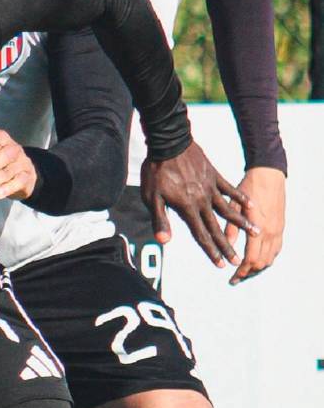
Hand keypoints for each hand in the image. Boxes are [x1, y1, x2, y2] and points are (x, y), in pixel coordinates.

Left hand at [140, 142, 255, 268]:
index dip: (210, 250)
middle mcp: (202, 201)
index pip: (200, 234)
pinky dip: (240, 198)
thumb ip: (160, 219)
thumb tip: (164, 240)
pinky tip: (251, 205)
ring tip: (256, 233)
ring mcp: (210, 188)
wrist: (169, 144)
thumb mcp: (152, 197)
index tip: (220, 264)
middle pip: (216, 227)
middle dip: (226, 245)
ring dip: (241, 223)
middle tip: (238, 260)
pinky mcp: (214, 176)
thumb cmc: (156, 171)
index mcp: (187, 208)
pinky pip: (230, 189)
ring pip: (228, 210)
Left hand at [226, 166, 284, 284]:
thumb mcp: (234, 206)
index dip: (241, 271)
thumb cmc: (248, 188)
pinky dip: (267, 258)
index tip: (232, 277)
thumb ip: (231, 228)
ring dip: (258, 267)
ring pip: (270, 258)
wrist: (269, 176)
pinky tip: (258, 258)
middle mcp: (271, 233)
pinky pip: (276, 249)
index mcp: (258, 229)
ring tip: (245, 270)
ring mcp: (278, 231)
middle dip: (248, 272)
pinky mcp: (281, 227)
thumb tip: (226, 248)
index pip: (250, 259)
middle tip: (236, 277)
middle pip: (261, 262)